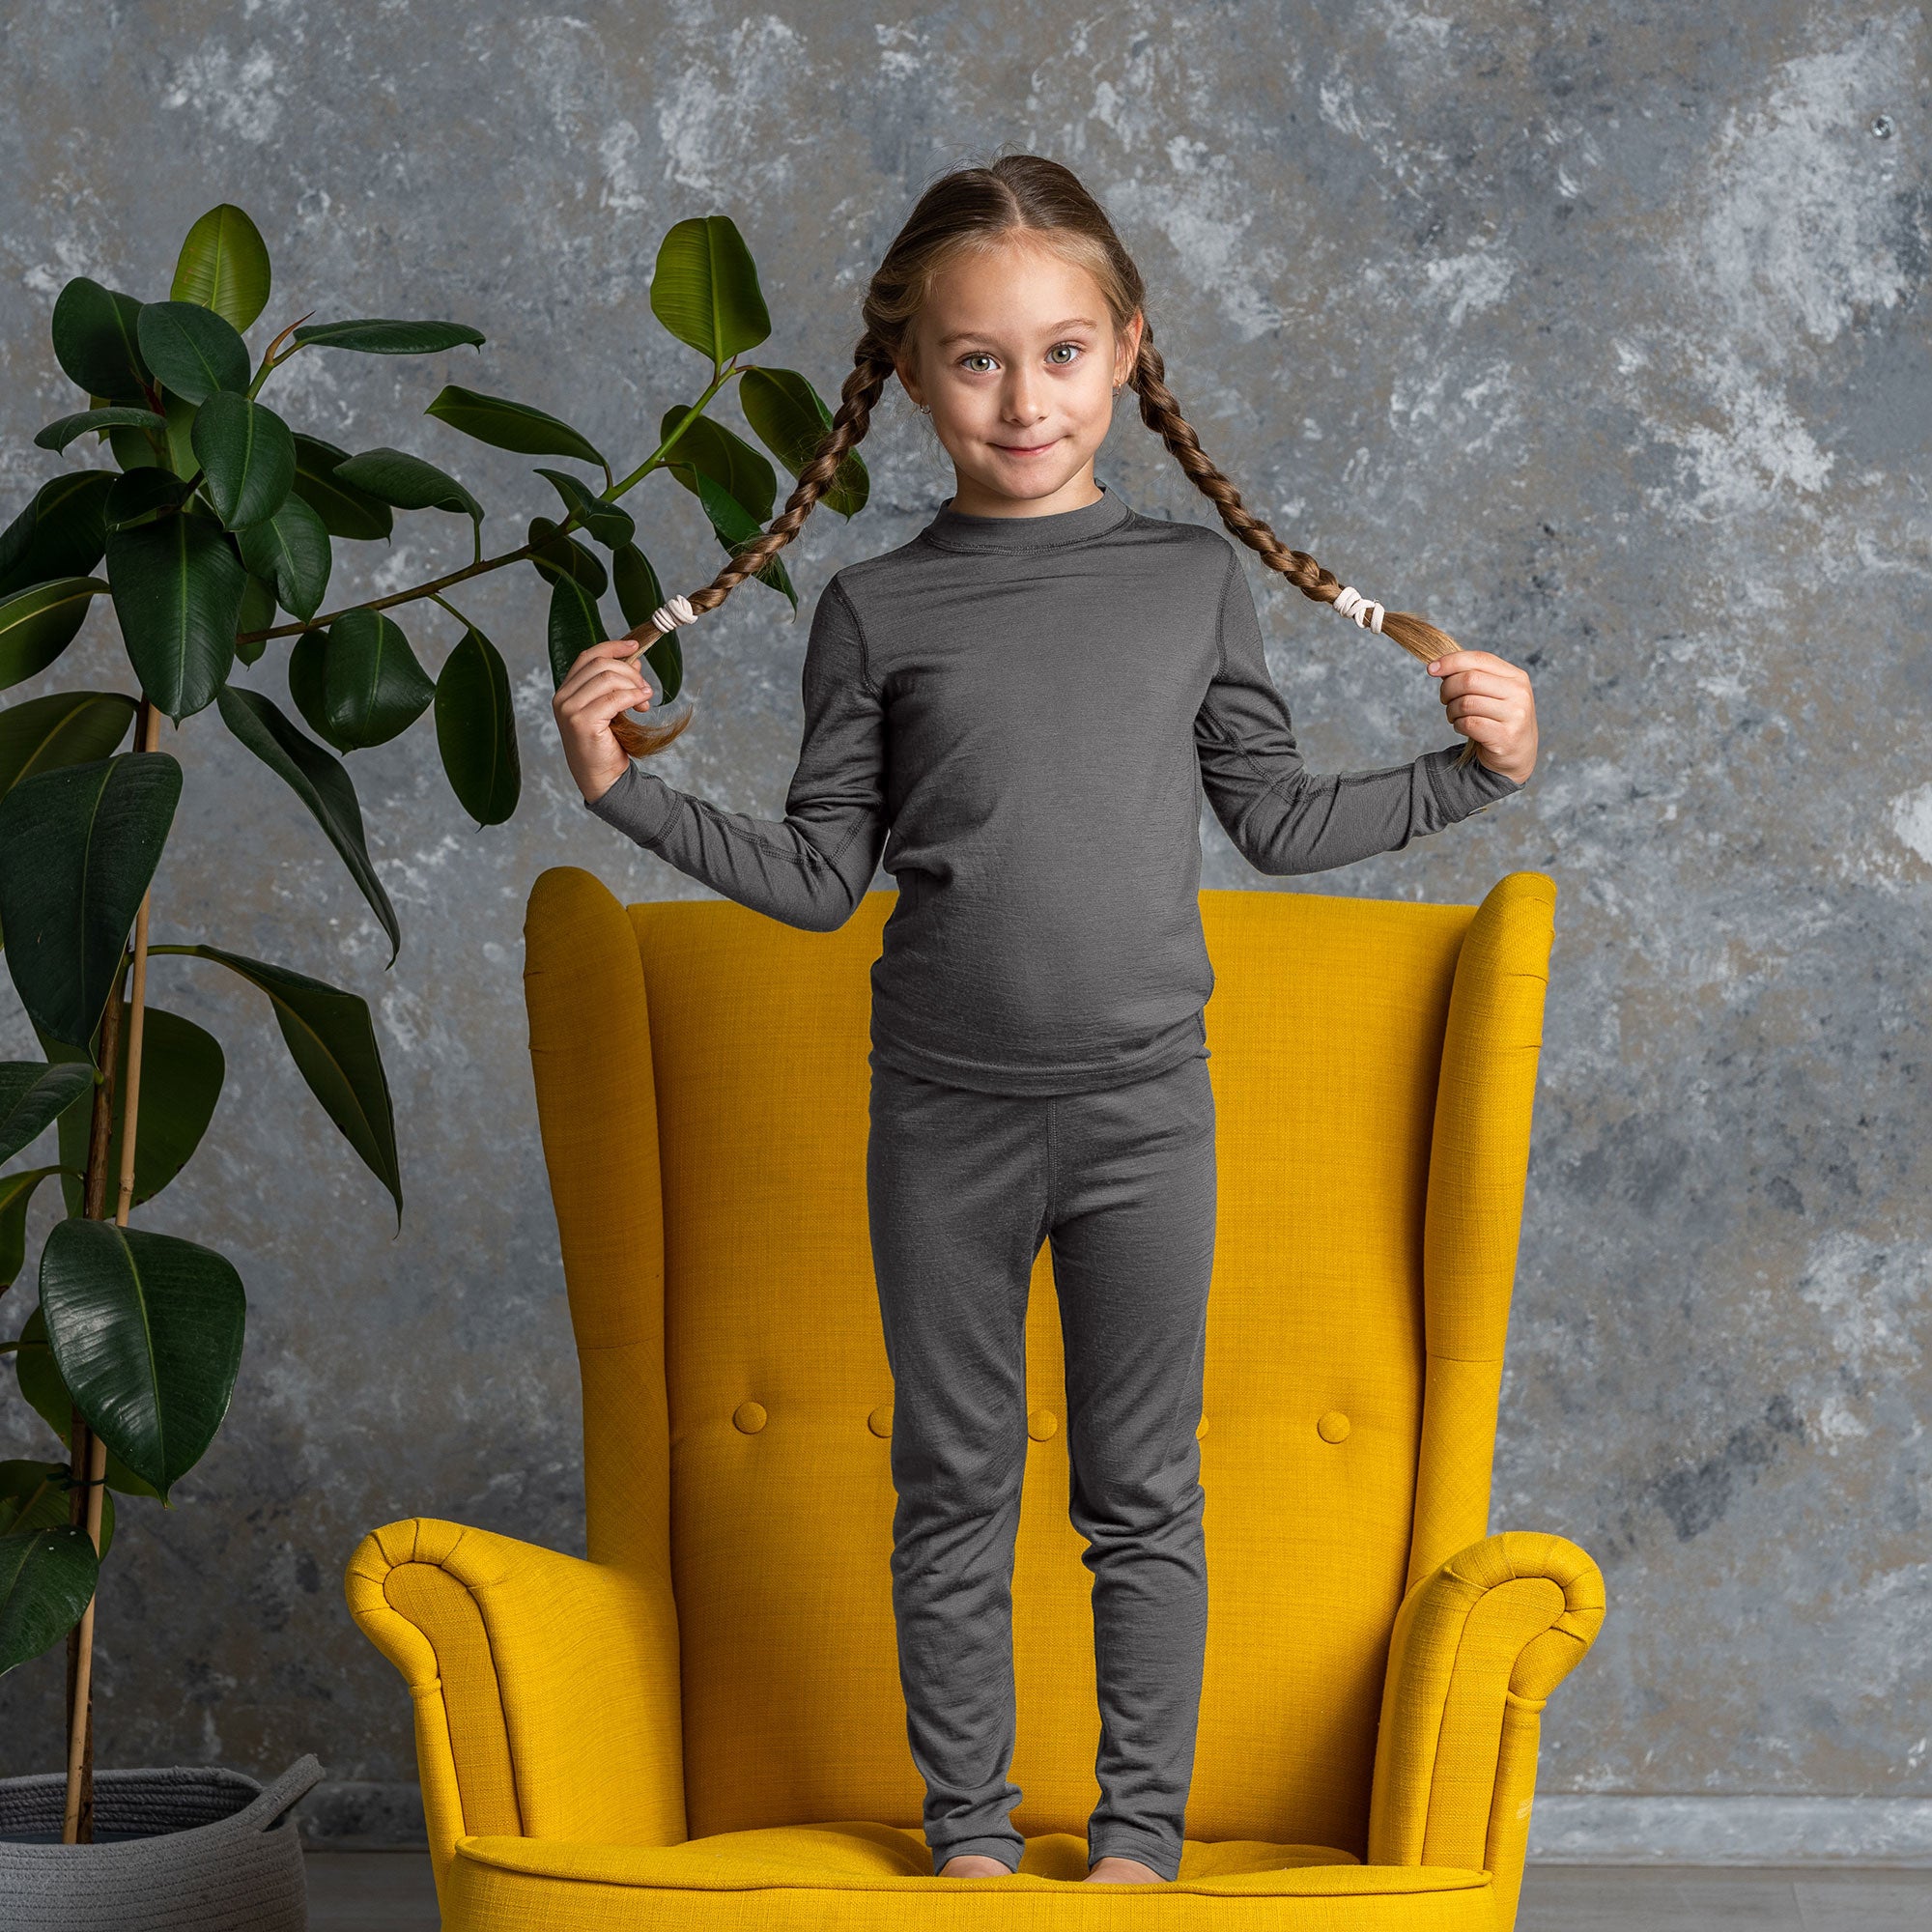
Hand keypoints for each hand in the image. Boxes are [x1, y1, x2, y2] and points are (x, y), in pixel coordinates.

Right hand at [553, 637, 653, 803]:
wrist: (602, 778)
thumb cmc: (607, 745)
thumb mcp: (611, 708)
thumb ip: (616, 684)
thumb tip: (635, 660)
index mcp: (566, 691)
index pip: (587, 657)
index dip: (612, 647)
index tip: (635, 646)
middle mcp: (562, 698)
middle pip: (600, 664)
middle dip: (629, 671)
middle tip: (645, 688)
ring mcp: (569, 709)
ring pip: (608, 678)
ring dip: (634, 685)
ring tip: (645, 700)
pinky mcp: (582, 722)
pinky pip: (614, 698)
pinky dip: (633, 696)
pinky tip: (643, 703)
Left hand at [1426, 649, 1535, 783]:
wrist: (1517, 754)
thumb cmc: (1497, 719)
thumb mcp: (1492, 693)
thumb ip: (1472, 677)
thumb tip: (1438, 667)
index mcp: (1516, 676)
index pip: (1479, 658)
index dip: (1451, 661)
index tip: (1431, 669)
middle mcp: (1519, 693)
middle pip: (1469, 680)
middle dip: (1447, 689)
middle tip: (1444, 700)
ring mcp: (1515, 715)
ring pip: (1466, 703)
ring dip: (1451, 710)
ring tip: (1454, 716)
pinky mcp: (1506, 736)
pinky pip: (1469, 724)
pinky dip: (1458, 725)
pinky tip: (1462, 727)